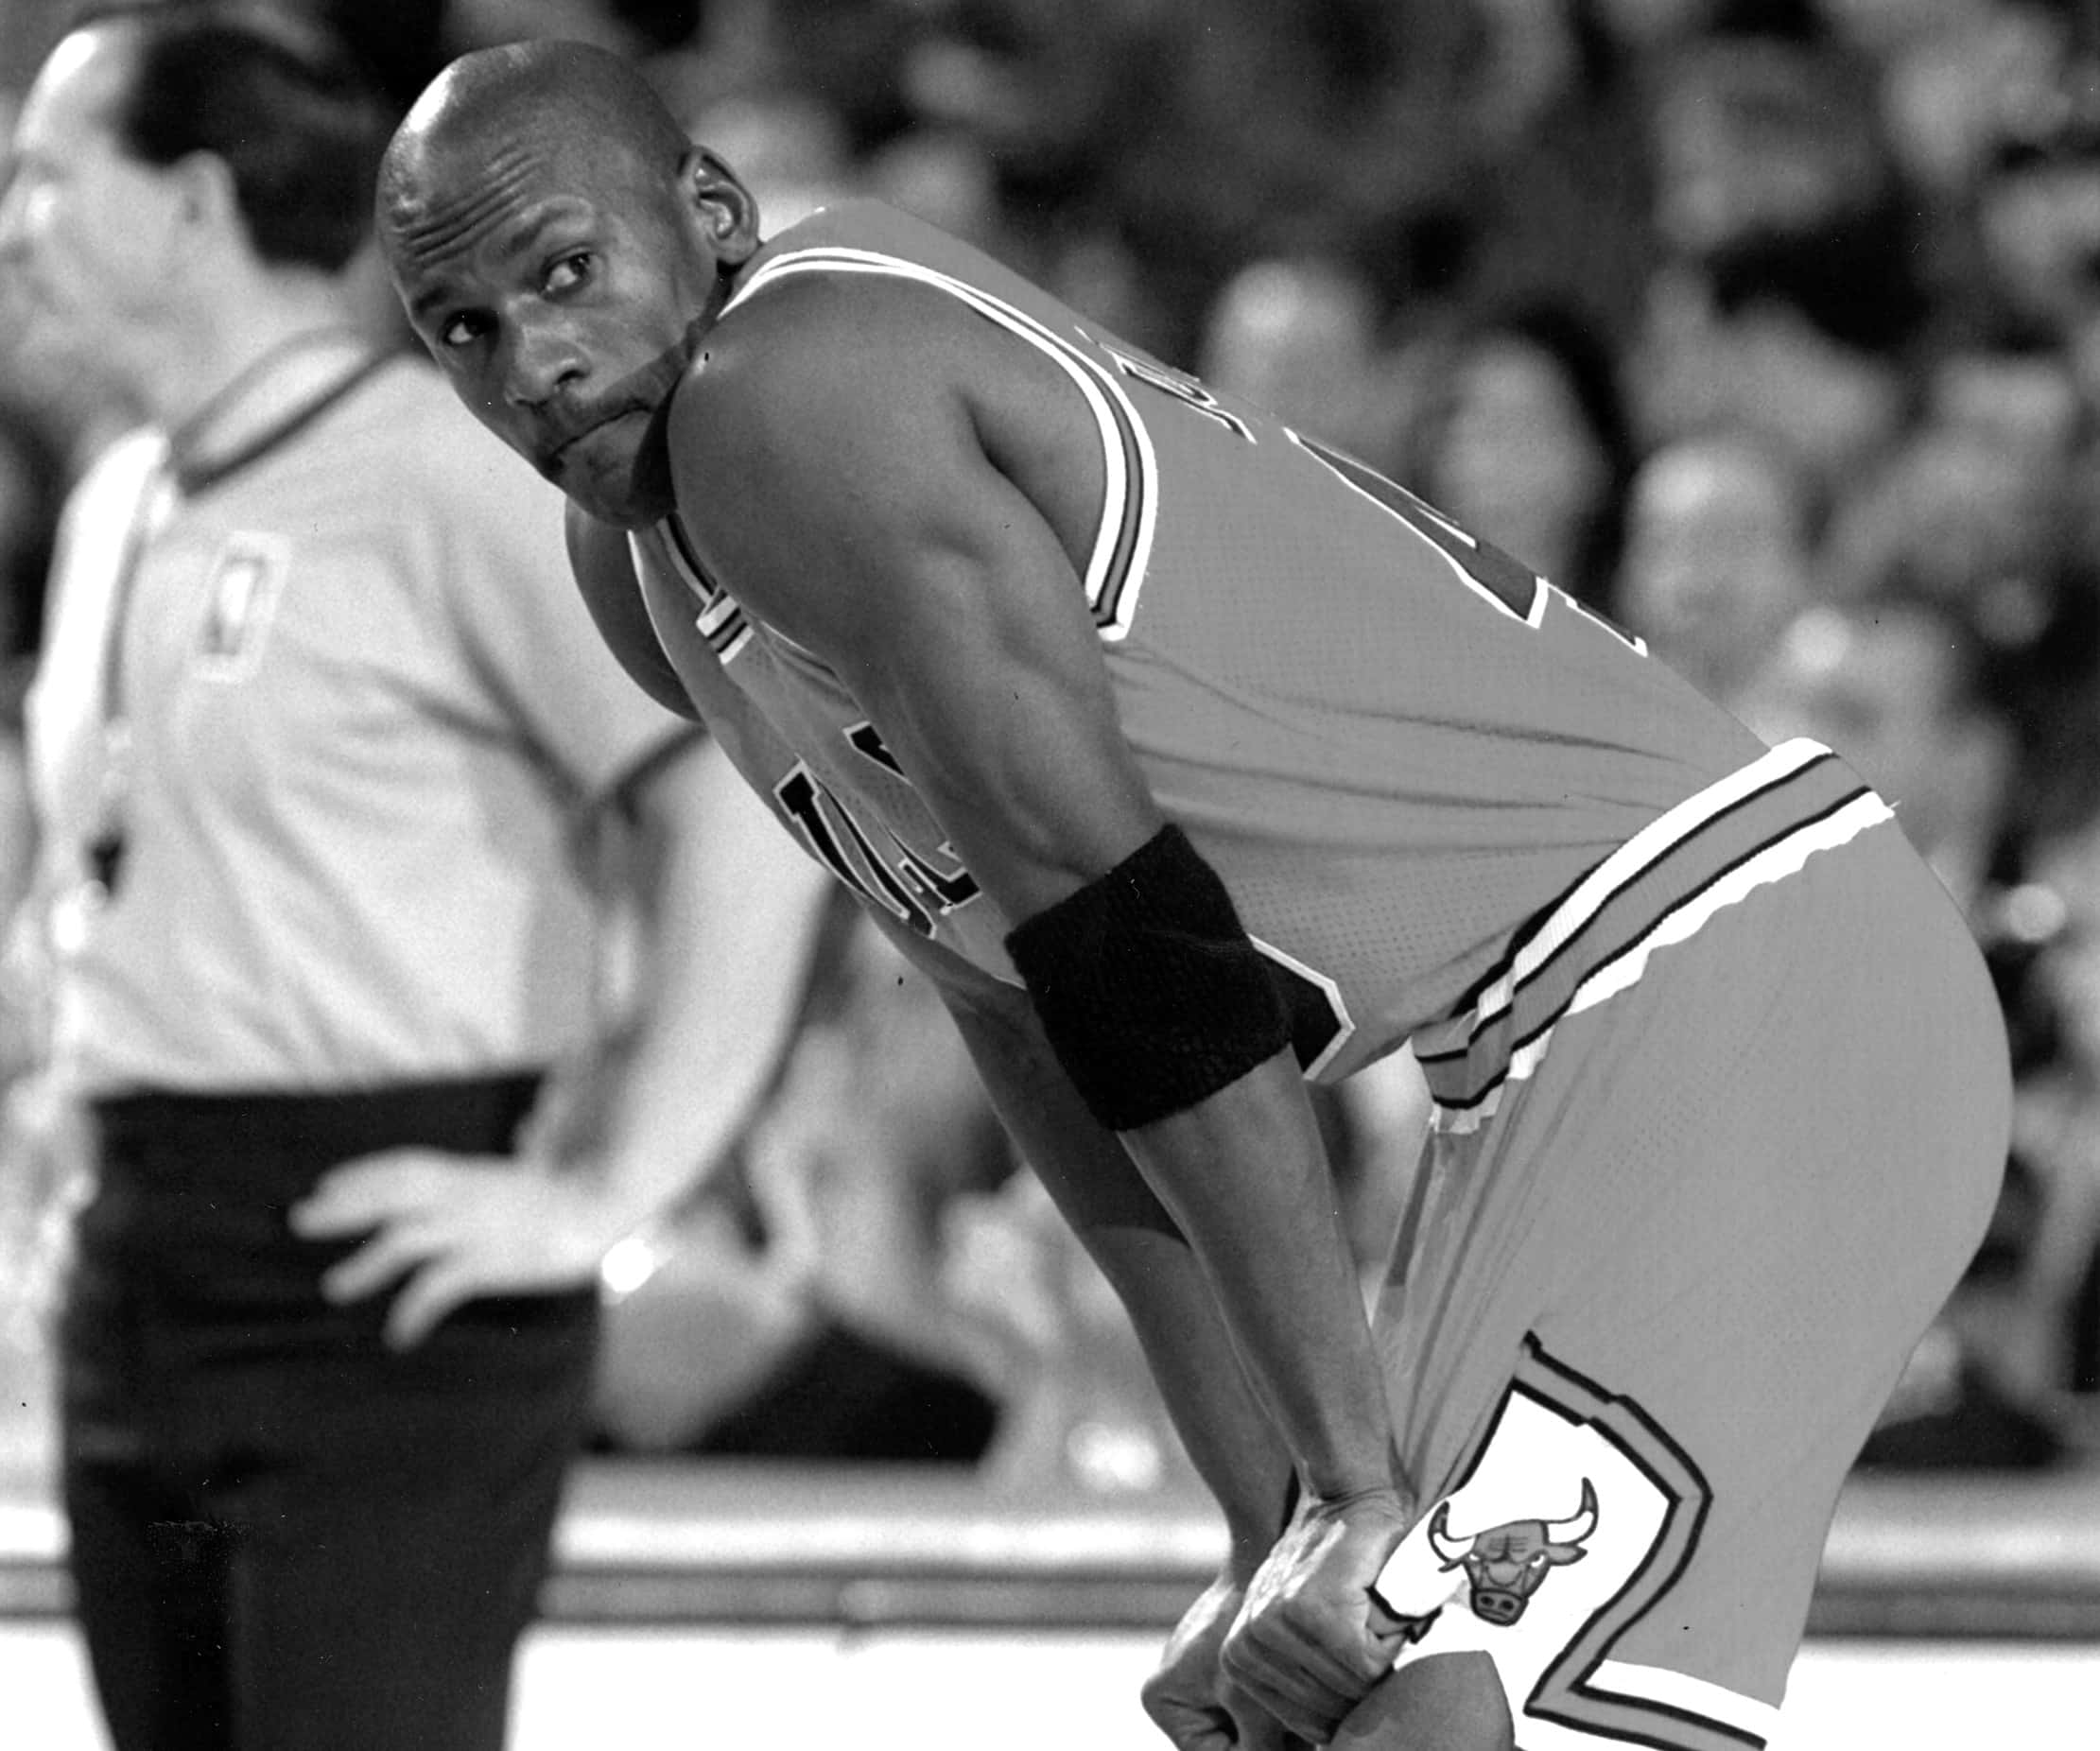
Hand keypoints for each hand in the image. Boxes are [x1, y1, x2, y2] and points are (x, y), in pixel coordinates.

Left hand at [289, 1151, 620, 1347]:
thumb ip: (520, 1156)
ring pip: (402, 1240)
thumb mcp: (541, 1166)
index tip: (325, 1184)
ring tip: (334, 1287)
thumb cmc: (585, 1186)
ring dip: (363, 1263)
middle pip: (389, 1195)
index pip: (404, 1166)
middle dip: (342, 1206)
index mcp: (472, 1172)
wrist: (610, 1201)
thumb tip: (529, 1127)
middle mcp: (464, 1194)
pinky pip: (437, 1287)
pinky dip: (411, 1311)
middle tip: (299, 1219)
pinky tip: (398, 1336)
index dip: (361, 1174)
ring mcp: (474, 1227)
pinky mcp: (490, 1261)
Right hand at [1143, 1574, 1297, 1750]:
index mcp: (1165, 1702)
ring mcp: (1204, 1679)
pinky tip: (1306, 1708)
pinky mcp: (1230, 1667)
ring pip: (1245, 1730)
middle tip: (1296, 1735)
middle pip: (1227, 1746)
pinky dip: (1277, 1709)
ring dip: (1275, 1732)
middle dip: (1263, 1746)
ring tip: (1303, 1721)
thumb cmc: (1248, 1626)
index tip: (1285, 1749)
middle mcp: (1178, 1694)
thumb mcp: (1254, 1701)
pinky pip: (1253, 1704)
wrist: (1259, 1559)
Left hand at [1221, 1487, 1414, 1744]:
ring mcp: (1277, 1627)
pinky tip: (1375, 1604)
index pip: (1308, 1725)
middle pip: (1330, 1711)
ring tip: (1369, 1614)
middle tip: (1367, 1630)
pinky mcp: (1313, 1610)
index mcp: (1240, 1657)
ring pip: (1352, 1690)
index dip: (1347, 1703)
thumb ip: (1306, 1682)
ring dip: (1379, 1658)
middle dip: (1364, 1680)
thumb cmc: (1338, 1572)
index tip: (1356, 1659)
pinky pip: (1367, 1665)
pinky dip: (1389, 1643)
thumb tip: (1332, 1743)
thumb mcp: (1302, 1631)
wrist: (1346, 1498)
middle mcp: (1249, 1645)